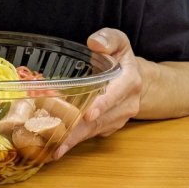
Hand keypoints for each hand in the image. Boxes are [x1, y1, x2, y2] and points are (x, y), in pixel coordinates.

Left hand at [53, 28, 142, 158]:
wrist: (136, 79)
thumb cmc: (120, 58)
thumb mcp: (118, 42)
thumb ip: (109, 39)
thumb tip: (95, 44)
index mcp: (129, 82)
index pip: (114, 95)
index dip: (101, 105)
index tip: (87, 114)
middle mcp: (126, 104)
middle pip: (100, 120)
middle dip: (78, 130)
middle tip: (58, 139)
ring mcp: (118, 119)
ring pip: (94, 131)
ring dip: (73, 139)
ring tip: (52, 148)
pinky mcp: (109, 127)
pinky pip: (91, 134)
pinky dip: (74, 139)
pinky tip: (56, 145)